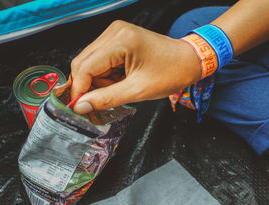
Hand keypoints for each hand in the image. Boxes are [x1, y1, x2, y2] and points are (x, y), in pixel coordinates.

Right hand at [66, 20, 200, 113]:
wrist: (188, 60)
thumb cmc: (171, 73)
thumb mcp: (138, 90)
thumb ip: (106, 98)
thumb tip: (80, 106)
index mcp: (120, 40)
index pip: (84, 66)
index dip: (79, 90)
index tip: (79, 108)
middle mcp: (114, 32)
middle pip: (83, 63)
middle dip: (89, 86)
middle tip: (101, 101)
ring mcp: (115, 33)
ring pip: (90, 63)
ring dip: (99, 81)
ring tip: (121, 87)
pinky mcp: (117, 38)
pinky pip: (99, 60)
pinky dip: (105, 75)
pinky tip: (120, 79)